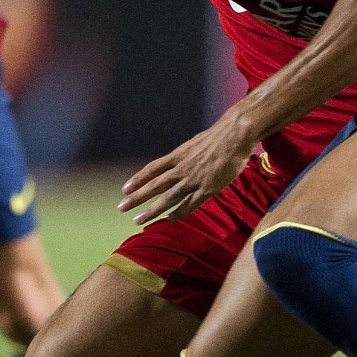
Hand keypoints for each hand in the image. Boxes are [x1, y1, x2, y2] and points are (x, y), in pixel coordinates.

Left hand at [119, 110, 260, 224]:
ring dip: (152, 210)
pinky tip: (169, 219)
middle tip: (121, 207)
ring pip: (167, 198)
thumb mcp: (195, 144)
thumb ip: (186, 155)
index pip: (152, 169)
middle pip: (154, 185)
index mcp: (178, 156)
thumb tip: (180, 160)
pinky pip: (189, 204)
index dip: (138, 179)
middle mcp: (181, 168)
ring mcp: (193, 179)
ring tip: (137, 220)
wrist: (234, 136)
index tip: (125, 189)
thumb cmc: (219, 137)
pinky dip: (178, 213)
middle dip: (136, 198)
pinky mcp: (207, 188)